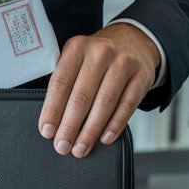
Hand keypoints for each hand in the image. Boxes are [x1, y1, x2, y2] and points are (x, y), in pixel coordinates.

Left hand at [38, 24, 159, 157]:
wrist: (134, 40)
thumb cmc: (97, 56)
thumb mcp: (77, 56)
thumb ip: (65, 79)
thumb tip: (51, 118)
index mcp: (78, 47)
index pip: (61, 82)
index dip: (52, 110)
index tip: (47, 131)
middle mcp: (100, 53)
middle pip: (81, 96)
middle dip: (70, 126)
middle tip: (62, 146)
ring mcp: (123, 64)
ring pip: (104, 103)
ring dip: (90, 131)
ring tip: (80, 148)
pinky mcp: (141, 77)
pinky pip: (127, 106)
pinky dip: (114, 125)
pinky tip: (104, 139)